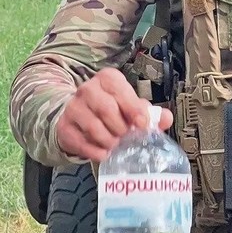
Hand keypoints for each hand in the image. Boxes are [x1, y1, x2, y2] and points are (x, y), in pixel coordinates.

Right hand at [56, 68, 173, 161]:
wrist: (79, 117)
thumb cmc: (111, 110)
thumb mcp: (131, 106)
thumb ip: (151, 112)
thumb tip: (165, 119)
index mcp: (108, 79)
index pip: (121, 90)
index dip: (133, 109)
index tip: (143, 124)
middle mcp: (88, 89)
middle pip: (107, 109)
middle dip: (121, 127)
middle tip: (128, 137)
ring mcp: (73, 107)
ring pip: (93, 126)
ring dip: (109, 140)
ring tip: (116, 144)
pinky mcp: (63, 127)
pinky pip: (80, 142)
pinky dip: (95, 151)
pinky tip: (104, 153)